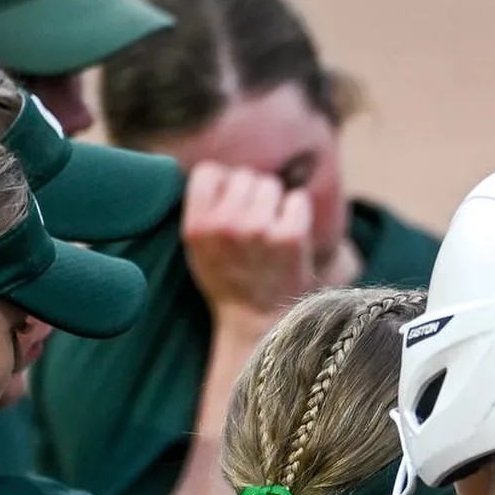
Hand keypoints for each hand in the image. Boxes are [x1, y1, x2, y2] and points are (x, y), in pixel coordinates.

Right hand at [180, 160, 319, 327]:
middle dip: (252, 194)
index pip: (209, 171)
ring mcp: (258, 229)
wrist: (260, 323)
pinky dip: (298, 212)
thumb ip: (203, 210)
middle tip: (256, 223)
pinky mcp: (290, 236)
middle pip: (244, 175)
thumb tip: (221, 172)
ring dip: (275, 202)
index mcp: (197, 226)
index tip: (231, 202)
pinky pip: (298, 199)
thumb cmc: (230, 283)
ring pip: (270, 184)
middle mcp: (225, 224)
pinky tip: (291, 235)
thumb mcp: (198, 249)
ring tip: (272, 230)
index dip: (224, 182)